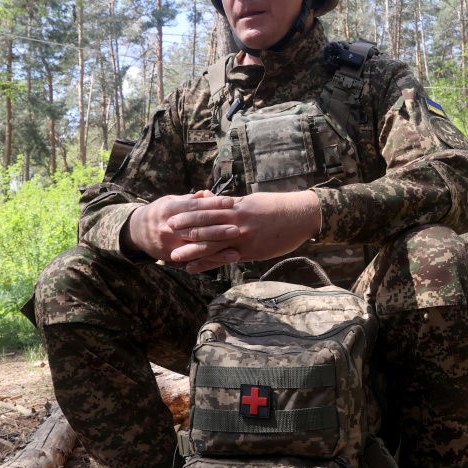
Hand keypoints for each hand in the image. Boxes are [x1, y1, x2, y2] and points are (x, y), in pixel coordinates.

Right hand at [124, 191, 240, 264]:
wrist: (136, 232)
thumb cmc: (159, 212)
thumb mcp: (170, 201)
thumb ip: (189, 199)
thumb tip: (207, 193)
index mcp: (170, 209)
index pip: (194, 206)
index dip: (213, 204)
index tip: (230, 201)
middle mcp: (169, 226)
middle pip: (197, 226)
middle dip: (218, 226)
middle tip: (237, 225)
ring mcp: (171, 243)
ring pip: (197, 243)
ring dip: (218, 243)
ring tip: (236, 240)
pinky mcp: (173, 255)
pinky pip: (196, 257)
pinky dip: (214, 257)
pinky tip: (229, 256)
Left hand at [167, 190, 321, 272]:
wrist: (302, 215)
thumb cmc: (279, 207)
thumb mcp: (254, 201)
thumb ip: (235, 203)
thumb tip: (217, 199)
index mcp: (238, 206)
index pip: (208, 208)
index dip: (189, 212)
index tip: (173, 213)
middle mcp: (237, 221)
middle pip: (205, 224)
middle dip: (184, 228)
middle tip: (165, 230)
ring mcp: (243, 237)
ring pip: (212, 243)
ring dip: (191, 250)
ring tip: (173, 255)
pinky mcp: (251, 250)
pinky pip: (225, 258)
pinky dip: (208, 263)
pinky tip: (195, 268)